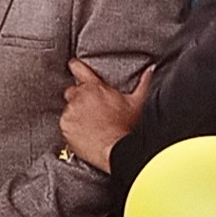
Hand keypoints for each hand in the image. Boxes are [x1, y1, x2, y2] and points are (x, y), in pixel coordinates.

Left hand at [60, 59, 151, 173]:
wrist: (116, 150)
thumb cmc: (126, 127)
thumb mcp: (137, 102)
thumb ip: (143, 83)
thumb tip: (150, 69)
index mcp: (95, 87)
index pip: (78, 68)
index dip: (75, 66)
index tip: (74, 66)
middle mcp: (80, 97)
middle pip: (72, 91)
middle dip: (79, 98)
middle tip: (91, 109)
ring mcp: (71, 111)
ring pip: (69, 108)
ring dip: (76, 114)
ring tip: (90, 124)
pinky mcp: (65, 125)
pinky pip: (65, 123)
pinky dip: (71, 127)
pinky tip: (84, 132)